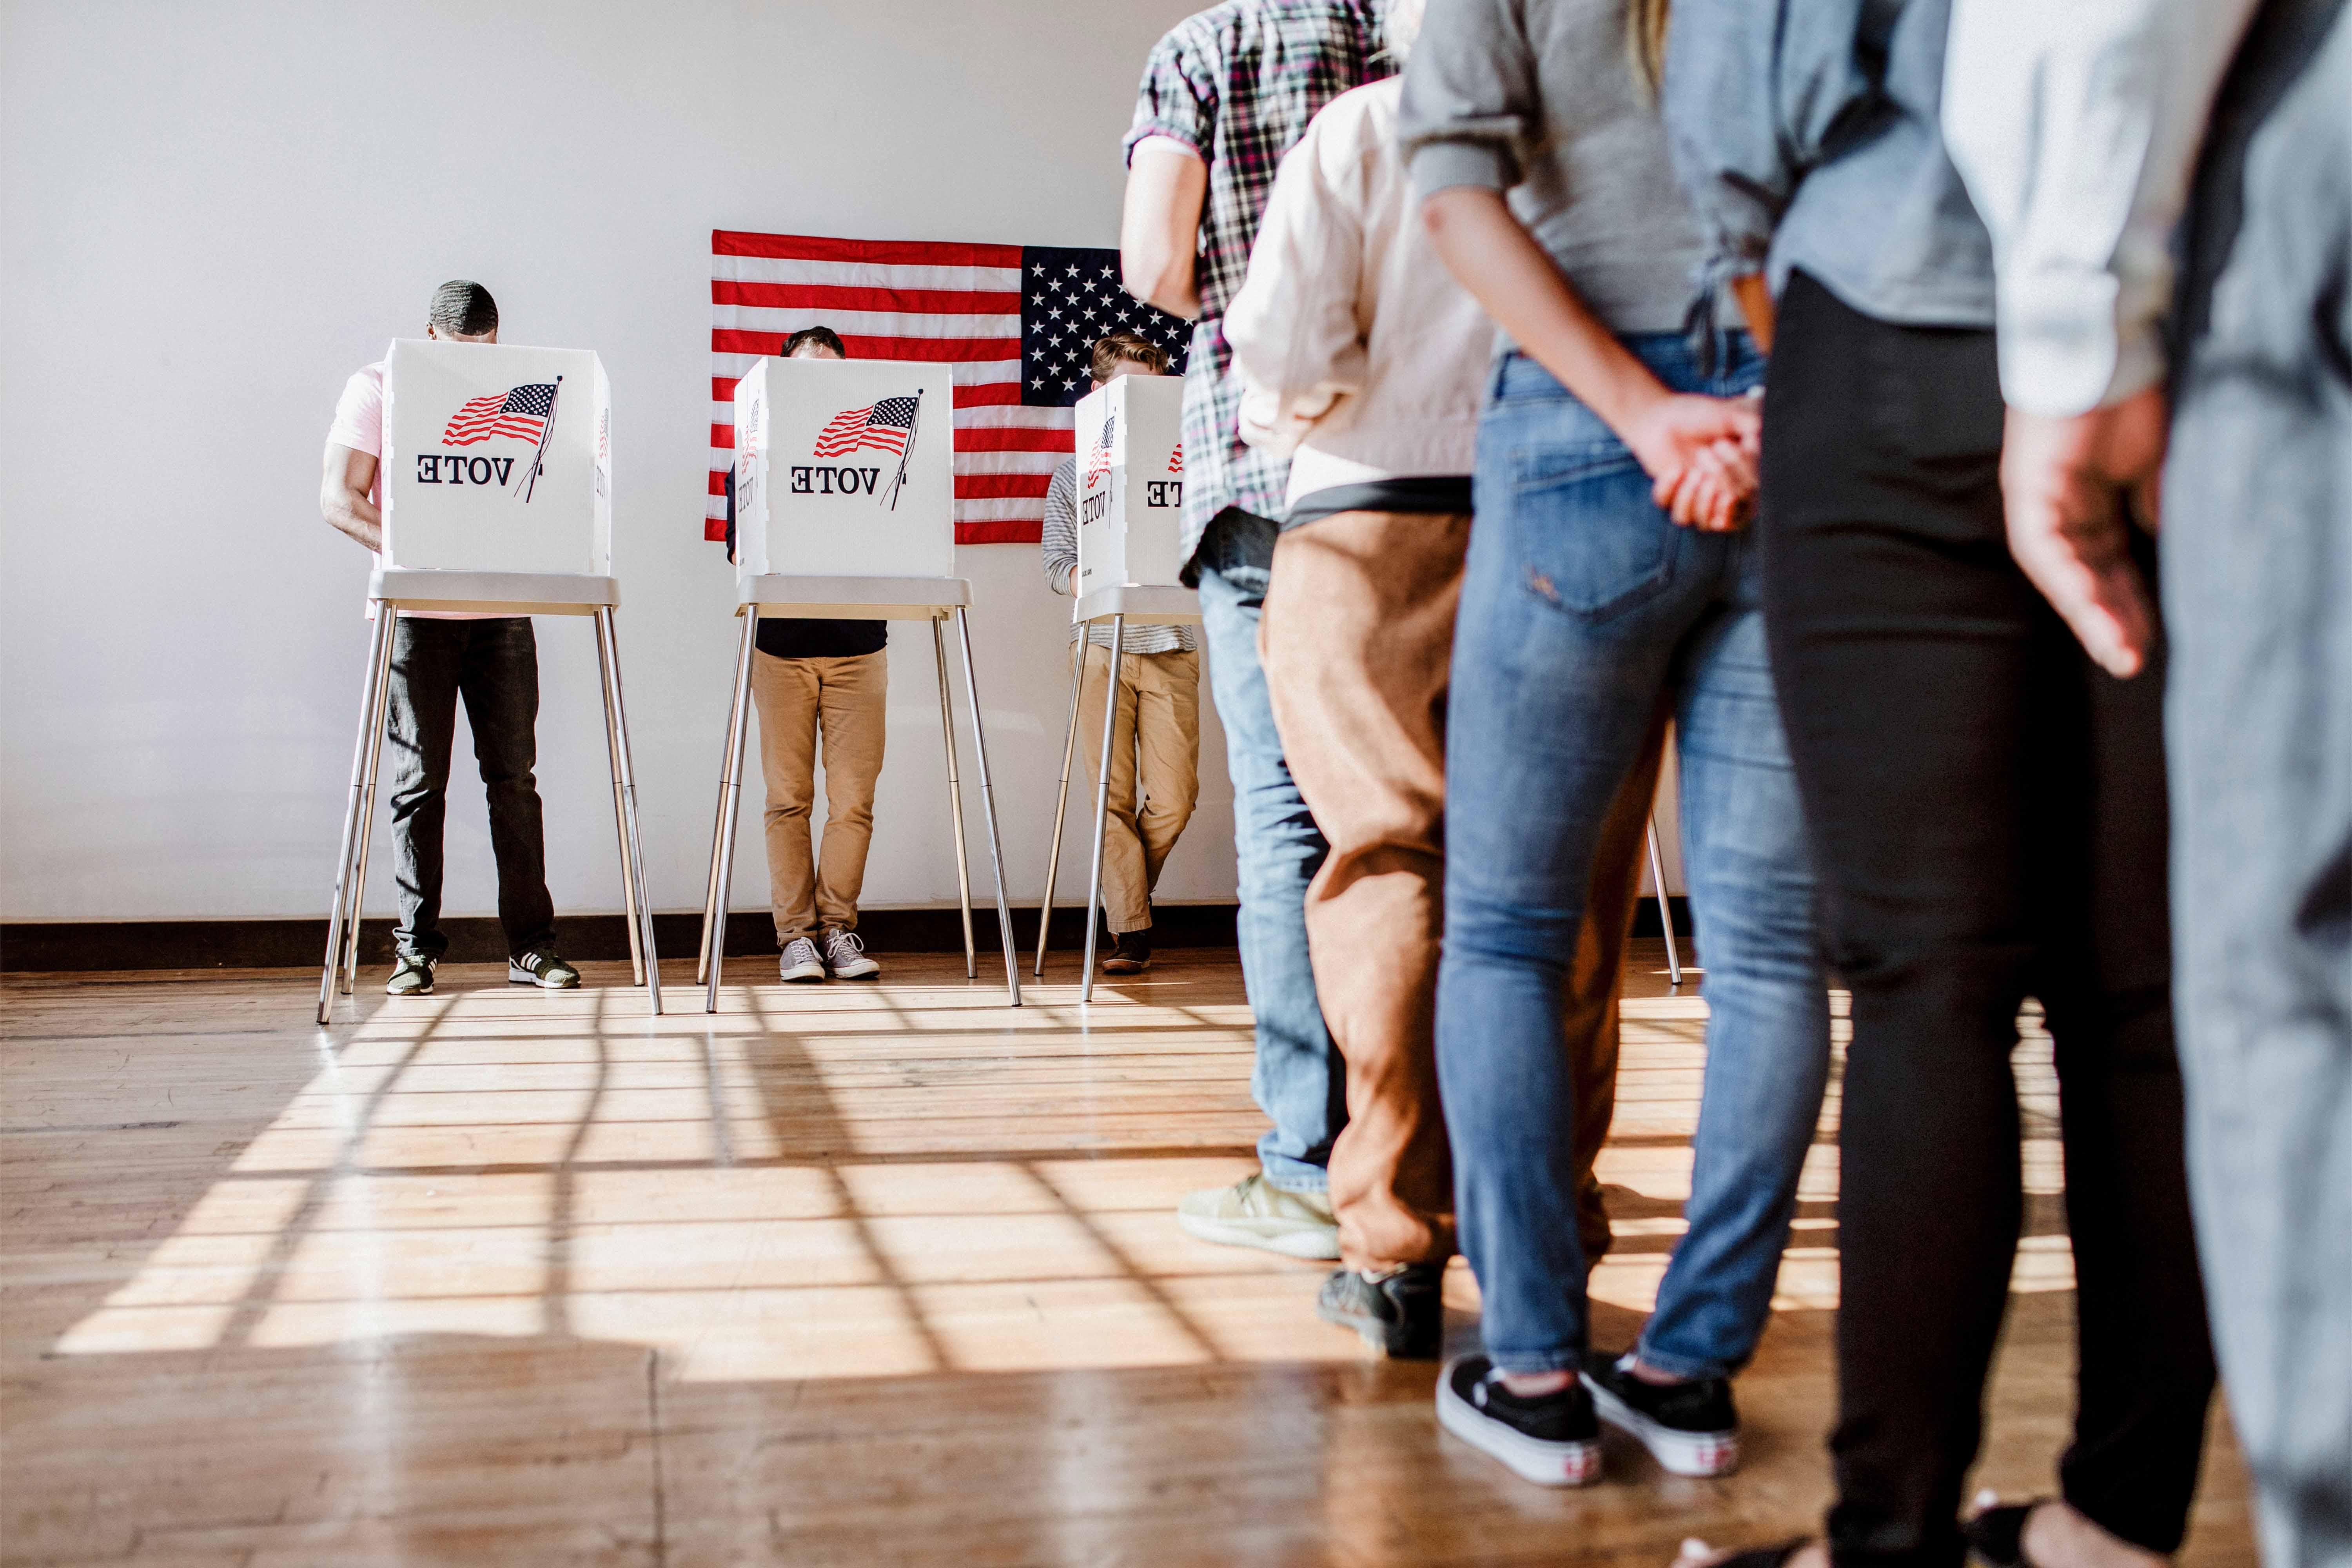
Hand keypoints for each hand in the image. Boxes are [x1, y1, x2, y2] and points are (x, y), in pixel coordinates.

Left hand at [1624, 393, 1761, 529]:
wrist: (1665, 416)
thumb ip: (1749, 423)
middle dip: (1723, 482)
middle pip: (1731, 515)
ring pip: (1701, 522)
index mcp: (1746, 478)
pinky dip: (1673, 491)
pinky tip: (1675, 469)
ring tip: (1692, 469)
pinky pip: (1674, 511)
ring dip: (1697, 497)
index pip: (1754, 496)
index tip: (1737, 447)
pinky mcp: (1674, 500)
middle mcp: (1724, 495)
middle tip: (1707, 451)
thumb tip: (1760, 431)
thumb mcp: (1729, 415)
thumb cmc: (1702, 415)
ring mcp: (1698, 500)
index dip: (1745, 478)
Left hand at [1999, 387, 2167, 677]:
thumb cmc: (2130, 394)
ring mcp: (2040, 497)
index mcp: (2086, 502)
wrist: (2106, 342)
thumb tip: (2156, 533)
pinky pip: (2045, 546)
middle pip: (2085, 576)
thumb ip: (2148, 500)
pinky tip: (2090, 608)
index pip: (2106, 564)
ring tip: (2119, 652)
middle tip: (2132, 663)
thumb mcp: (2149, 460)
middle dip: (2111, 620)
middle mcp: (2058, 506)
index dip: (2127, 604)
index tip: (2146, 643)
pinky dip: (2069, 578)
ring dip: (2091, 612)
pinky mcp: (2029, 487)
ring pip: (2064, 572)